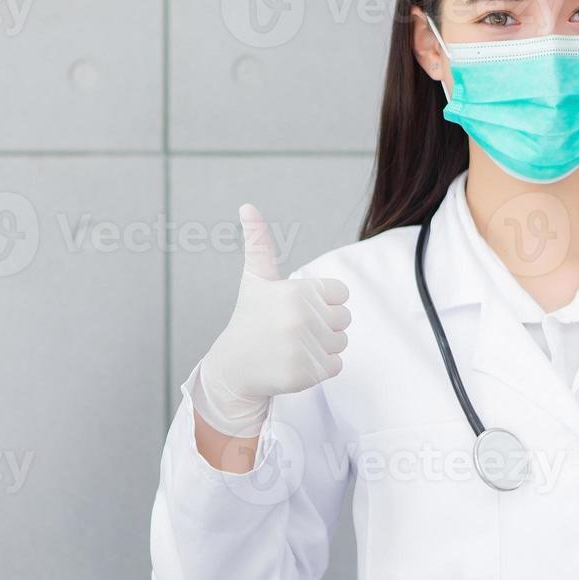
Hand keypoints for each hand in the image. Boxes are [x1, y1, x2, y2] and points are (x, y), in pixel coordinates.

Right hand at [189, 204, 351, 436]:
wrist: (234, 367)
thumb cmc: (250, 318)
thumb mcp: (255, 279)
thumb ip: (258, 242)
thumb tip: (246, 205)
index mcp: (295, 291)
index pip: (341, 293)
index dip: (323, 300)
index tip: (297, 307)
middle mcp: (299, 319)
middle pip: (345, 318)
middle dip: (325, 324)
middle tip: (294, 329)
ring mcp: (302, 348)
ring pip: (342, 342)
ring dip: (324, 346)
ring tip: (293, 346)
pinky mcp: (304, 374)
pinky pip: (336, 366)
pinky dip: (321, 368)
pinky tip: (296, 363)